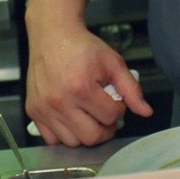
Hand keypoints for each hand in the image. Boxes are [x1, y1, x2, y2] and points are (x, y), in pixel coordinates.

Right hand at [25, 24, 153, 145]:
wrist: (53, 36)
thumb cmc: (82, 48)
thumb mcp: (113, 63)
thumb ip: (131, 89)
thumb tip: (146, 111)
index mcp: (82, 88)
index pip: (110, 117)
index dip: (118, 110)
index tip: (115, 101)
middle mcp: (60, 102)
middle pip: (91, 137)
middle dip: (105, 128)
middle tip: (105, 115)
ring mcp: (44, 109)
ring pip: (72, 142)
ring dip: (85, 132)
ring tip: (89, 115)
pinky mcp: (33, 111)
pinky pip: (52, 139)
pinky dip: (64, 134)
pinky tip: (72, 118)